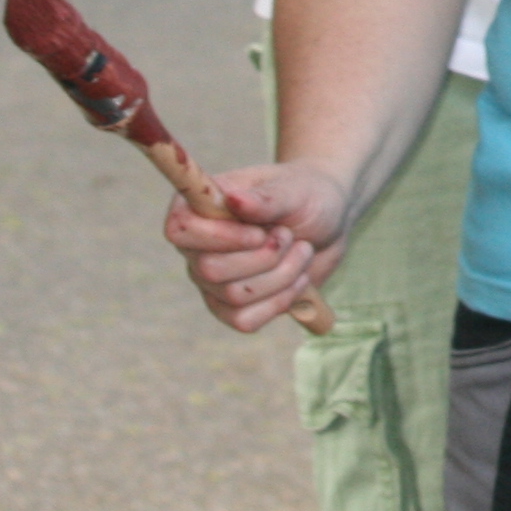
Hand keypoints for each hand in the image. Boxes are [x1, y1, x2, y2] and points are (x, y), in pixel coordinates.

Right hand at [164, 160, 353, 334]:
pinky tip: (298, 279)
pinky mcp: (232, 307)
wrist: (329, 223)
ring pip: (234, 296)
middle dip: (264, 257)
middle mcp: (197, 246)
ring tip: (302, 250)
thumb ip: (265, 198)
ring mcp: (211, 280)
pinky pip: (244, 320)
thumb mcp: (295, 190)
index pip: (180, 230)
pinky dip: (281, 300)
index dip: (221, 237)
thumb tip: (233, 200)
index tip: (260, 232)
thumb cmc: (306, 196)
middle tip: (289, 236)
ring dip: (282, 274)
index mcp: (199, 207)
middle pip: (210, 270)